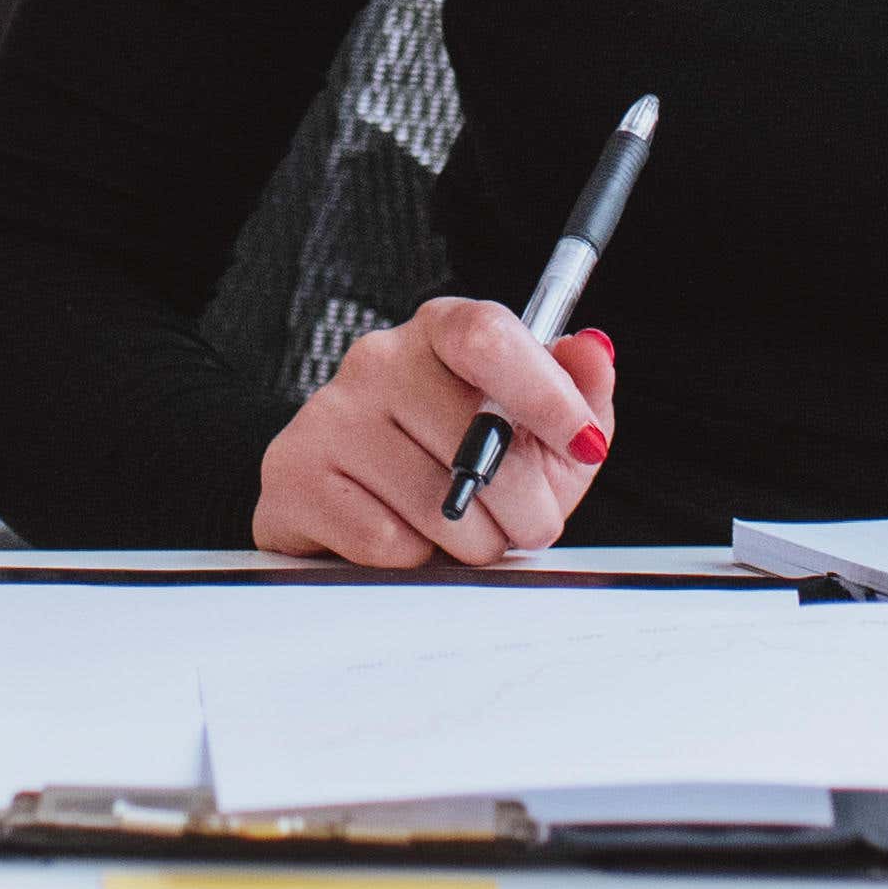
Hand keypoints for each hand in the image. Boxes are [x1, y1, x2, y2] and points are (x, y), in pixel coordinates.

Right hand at [251, 302, 616, 566]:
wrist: (359, 509)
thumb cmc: (460, 463)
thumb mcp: (538, 432)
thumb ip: (579, 391)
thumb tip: (593, 352)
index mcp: (440, 331)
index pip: (487, 336)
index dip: (545, 393)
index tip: (584, 443)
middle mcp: (379, 359)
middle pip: (475, 437)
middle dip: (525, 504)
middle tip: (527, 523)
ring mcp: (330, 414)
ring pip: (435, 500)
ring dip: (474, 542)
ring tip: (466, 535)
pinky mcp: (294, 476)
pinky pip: (385, 540)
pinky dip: (415, 558)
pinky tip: (407, 538)